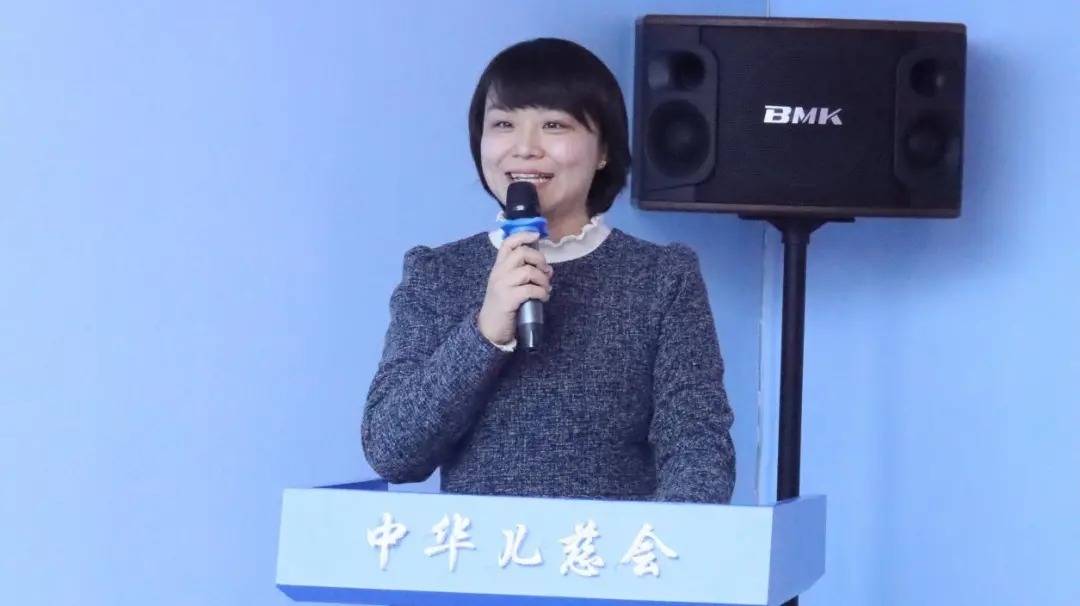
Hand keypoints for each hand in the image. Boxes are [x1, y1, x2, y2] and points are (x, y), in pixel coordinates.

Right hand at [477, 231, 552, 345]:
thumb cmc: (503, 305)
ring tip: (546, 289)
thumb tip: (546, 268)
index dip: (523, 235)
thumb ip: (522, 273)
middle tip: (546, 272)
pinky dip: (542, 293)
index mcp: (499, 266)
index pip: (508, 243)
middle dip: (540, 260)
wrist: (489, 328)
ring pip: (528, 271)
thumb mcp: (508, 284)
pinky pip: (530, 290)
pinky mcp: (508, 299)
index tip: (537, 235)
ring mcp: (502, 285)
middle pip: (522, 253)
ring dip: (543, 280)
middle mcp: (499, 273)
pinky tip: (543, 298)